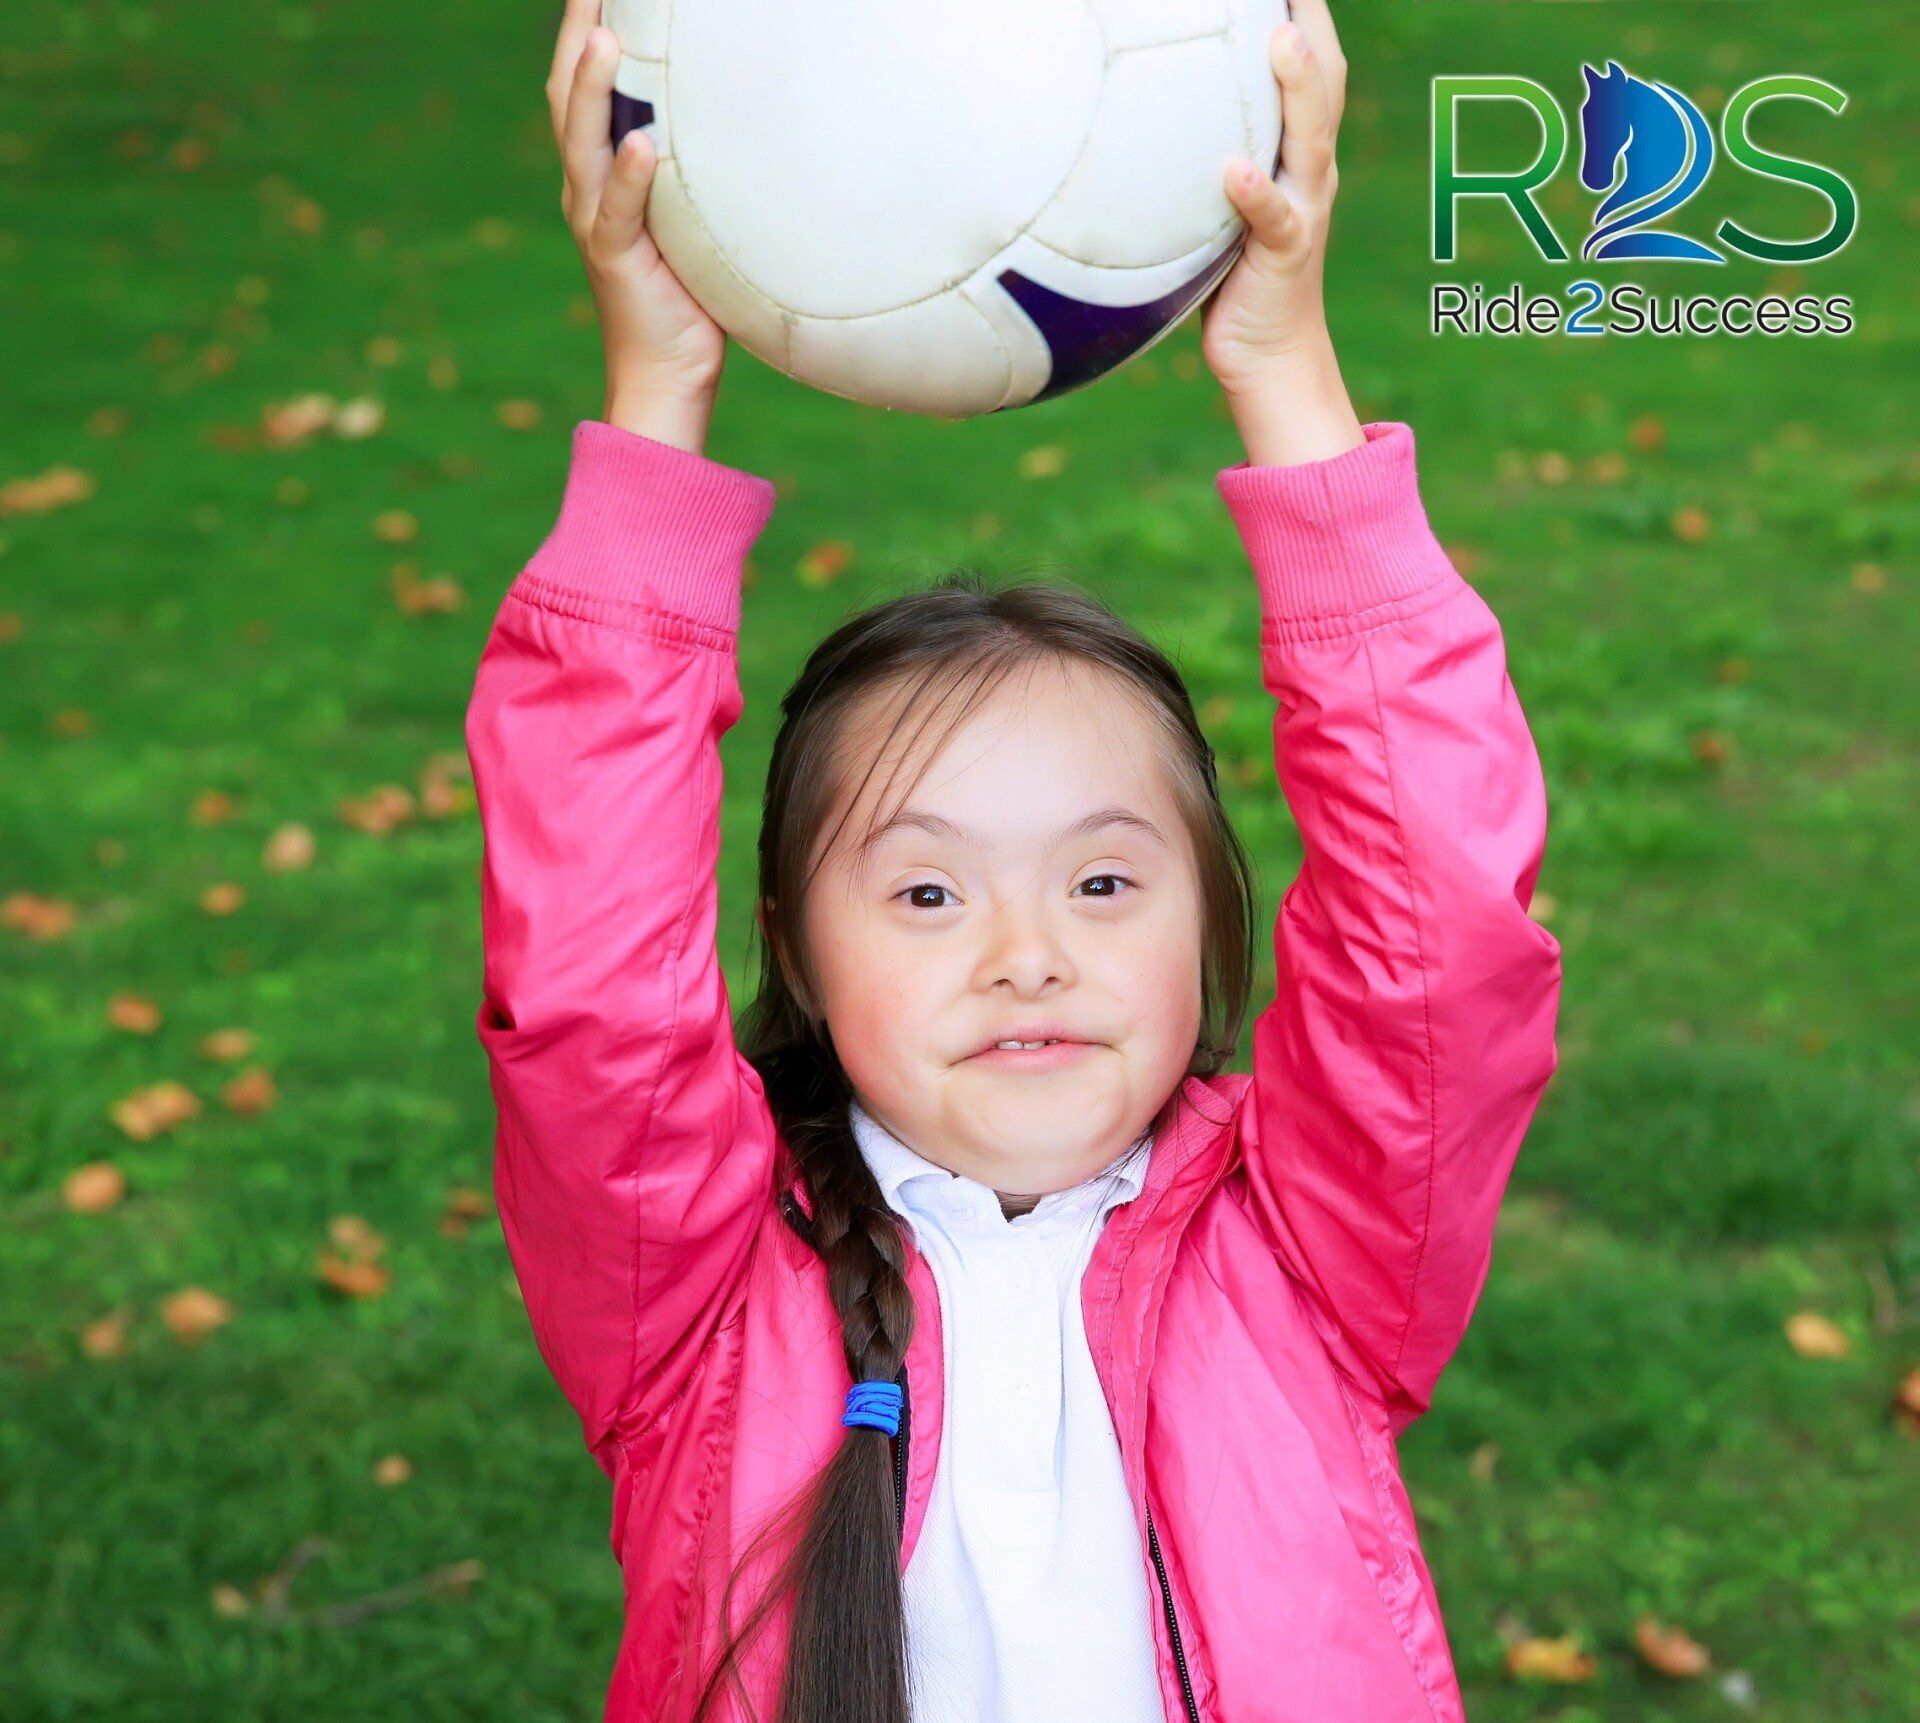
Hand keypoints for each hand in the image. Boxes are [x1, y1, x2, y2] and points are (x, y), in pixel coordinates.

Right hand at [548, 0, 726, 449]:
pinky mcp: (616, 262)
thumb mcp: (695, 221)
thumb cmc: (692, 298)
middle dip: (578, 38)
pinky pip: (618, 213)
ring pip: (582, 144)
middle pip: (568, 99)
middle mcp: (586, 190)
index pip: (585, 91)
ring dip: (591, 90)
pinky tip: (642, 143)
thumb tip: (751, 123)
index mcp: (601, 175)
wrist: (668, 376)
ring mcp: (594, 223)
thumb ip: (701, 173)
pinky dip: (629, 177)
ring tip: (609, 39)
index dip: (587, 35)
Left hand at [1200, 0, 1363, 465]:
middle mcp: (1311, 172)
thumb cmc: (1231, 276)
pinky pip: (1274, 221)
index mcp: (1297, 153)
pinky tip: (1235, 170)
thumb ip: (1200, 154)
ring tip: (1281, 41)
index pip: (1309, 69)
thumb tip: (1134, 105)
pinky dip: (1257, 193)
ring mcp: (1305, 211)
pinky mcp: (1287, 257)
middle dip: (1314, 26)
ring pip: (1310, 141)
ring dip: (1298, 90)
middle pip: (1324, 85)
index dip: (1303, 15)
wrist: (1267, 356)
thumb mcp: (1218, 204)